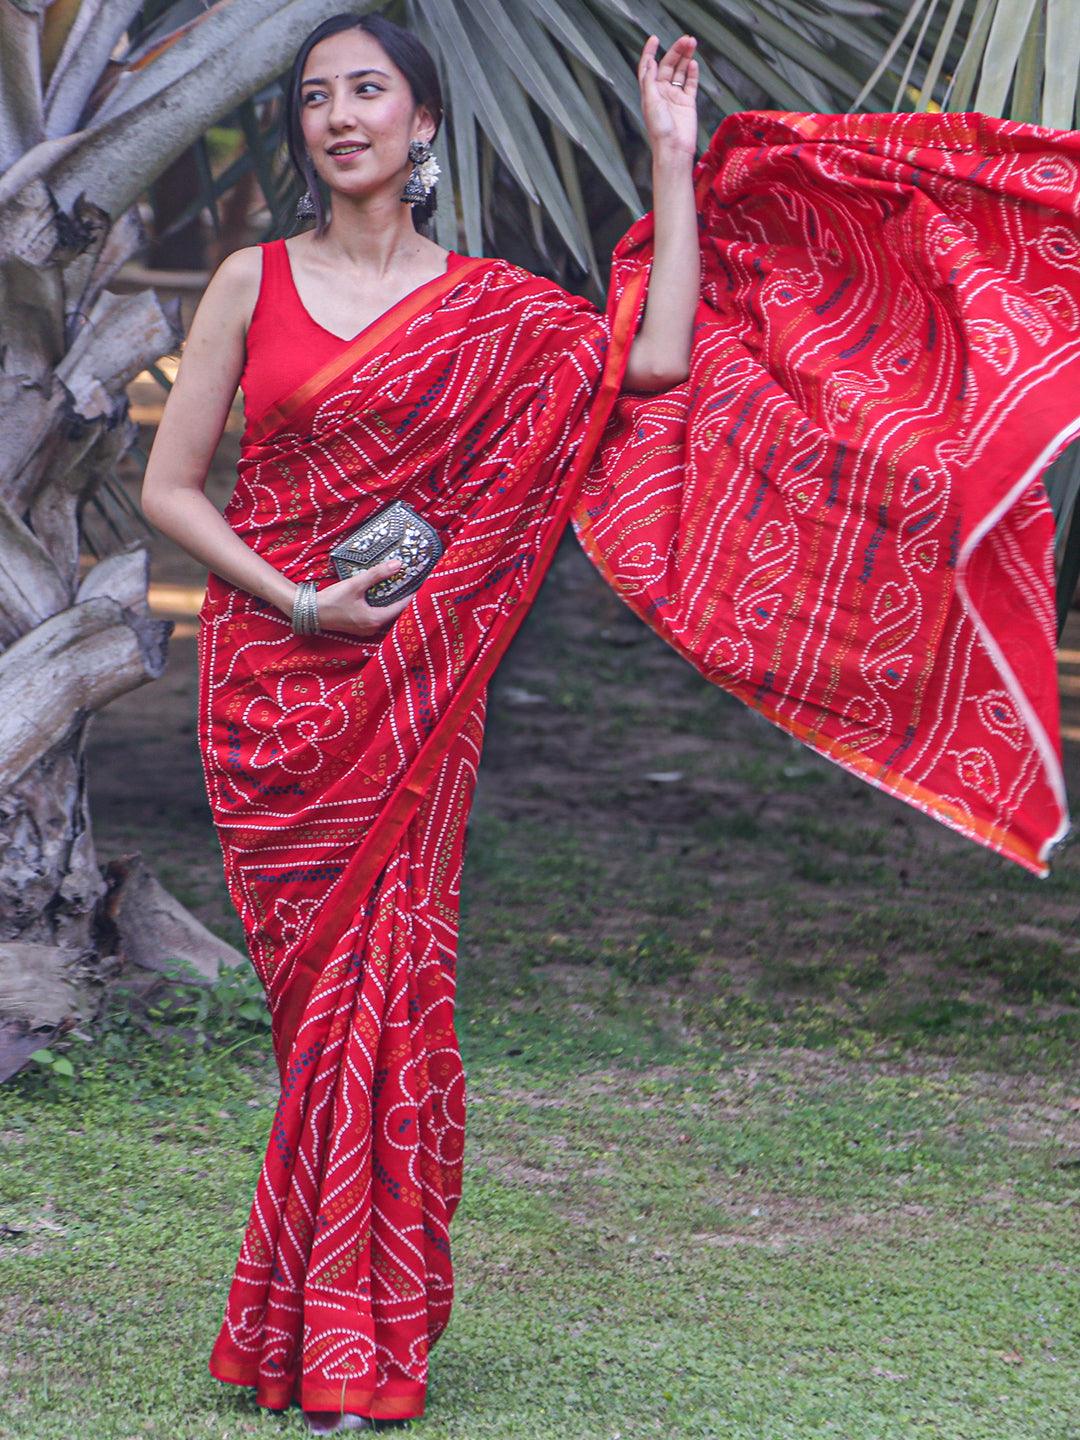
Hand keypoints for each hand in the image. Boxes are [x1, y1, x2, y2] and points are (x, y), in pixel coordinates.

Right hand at [308, 555, 413, 637]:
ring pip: (388, 615)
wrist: (309, 612)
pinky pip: (379, 616)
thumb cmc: (332, 600)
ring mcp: (367, 629)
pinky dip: (385, 606)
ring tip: (403, 588)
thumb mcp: (355, 584)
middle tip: (414, 584)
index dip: (413, 595)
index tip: (423, 583)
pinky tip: (386, 595)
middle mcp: (373, 628)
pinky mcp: (360, 626)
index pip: (402, 607)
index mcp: (375, 619)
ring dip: (395, 603)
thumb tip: (398, 564)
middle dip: (405, 598)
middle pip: (397, 613)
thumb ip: (377, 574)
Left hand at [638, 33, 697, 160]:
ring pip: (680, 71)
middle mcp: (662, 92)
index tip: (655, 38)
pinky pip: (690, 84)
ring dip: (685, 57)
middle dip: (676, 51)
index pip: (649, 67)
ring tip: (692, 44)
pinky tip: (693, 63)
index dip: (650, 52)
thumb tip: (650, 62)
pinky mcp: (688, 103)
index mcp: (650, 92)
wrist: (674, 149)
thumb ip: (650, 81)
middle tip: (686, 39)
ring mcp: (675, 97)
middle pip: (668, 65)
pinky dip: (692, 73)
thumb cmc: (660, 130)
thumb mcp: (651, 103)